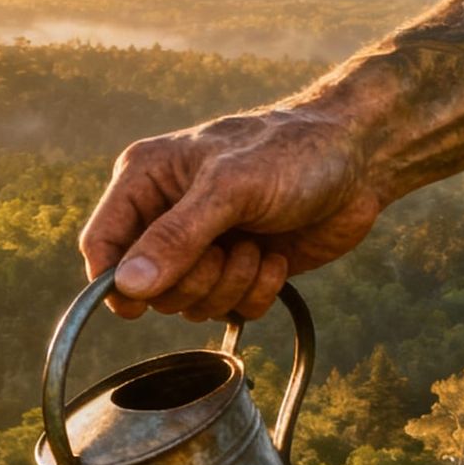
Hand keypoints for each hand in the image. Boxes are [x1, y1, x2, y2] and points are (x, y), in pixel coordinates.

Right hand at [79, 107, 384, 320]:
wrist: (362, 158)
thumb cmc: (294, 152)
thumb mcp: (231, 188)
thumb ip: (177, 237)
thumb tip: (128, 286)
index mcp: (147, 181)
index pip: (101, 246)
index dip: (115, 281)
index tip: (143, 299)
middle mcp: (166, 216)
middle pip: (146, 288)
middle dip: (193, 280)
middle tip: (227, 249)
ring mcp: (202, 247)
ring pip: (187, 305)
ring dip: (230, 285)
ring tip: (258, 245)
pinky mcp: (236, 271)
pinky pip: (229, 311)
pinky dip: (257, 292)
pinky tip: (275, 255)